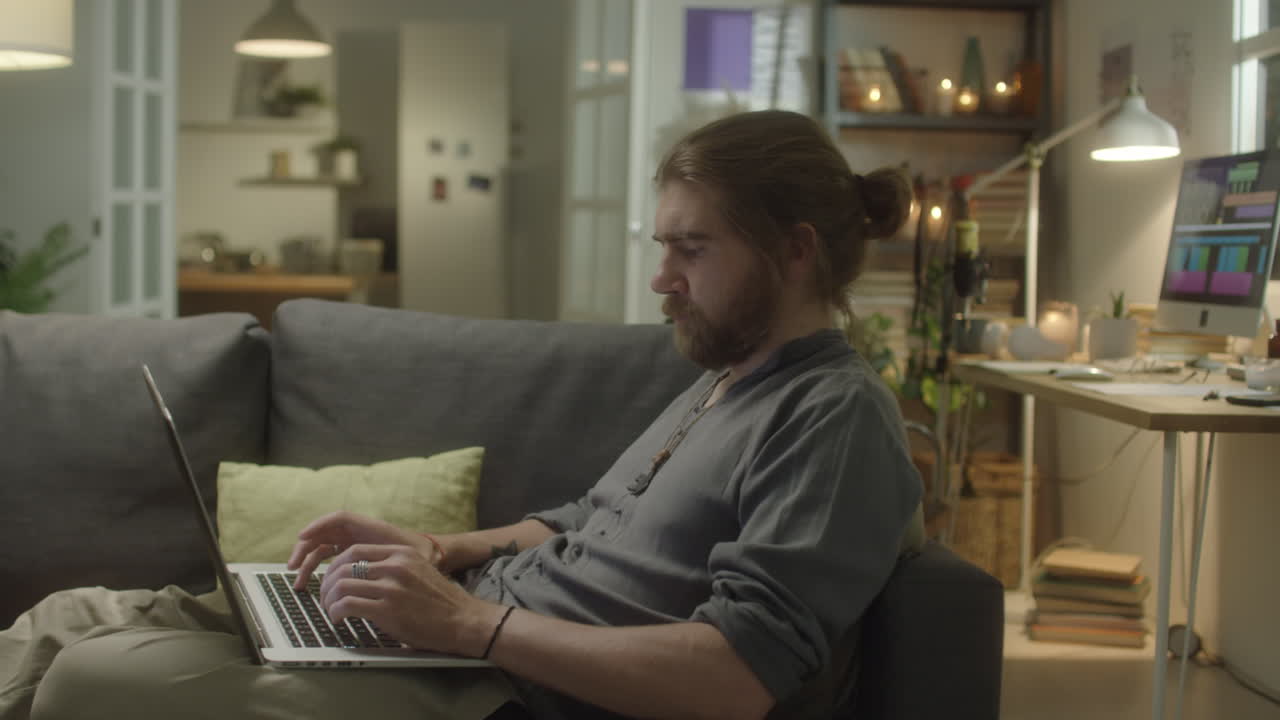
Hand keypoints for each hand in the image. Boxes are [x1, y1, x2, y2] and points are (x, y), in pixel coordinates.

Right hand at [286, 511, 442, 589]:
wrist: (431, 559)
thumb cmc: (421, 556)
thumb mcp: (409, 555)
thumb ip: (389, 554)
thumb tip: (374, 559)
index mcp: (370, 528)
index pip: (339, 519)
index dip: (319, 525)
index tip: (303, 536)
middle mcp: (358, 533)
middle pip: (323, 534)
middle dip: (305, 548)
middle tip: (292, 565)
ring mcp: (353, 543)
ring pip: (322, 549)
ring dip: (307, 562)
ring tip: (297, 582)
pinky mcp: (352, 555)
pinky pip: (328, 558)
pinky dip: (317, 569)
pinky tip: (309, 583)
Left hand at [319, 543, 505, 655]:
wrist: (463, 620)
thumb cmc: (440, 602)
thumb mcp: (418, 572)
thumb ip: (393, 568)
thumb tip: (361, 575)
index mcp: (401, 553)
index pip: (355, 551)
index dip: (336, 565)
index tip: (331, 577)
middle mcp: (395, 566)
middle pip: (344, 567)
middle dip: (327, 584)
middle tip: (325, 597)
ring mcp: (391, 587)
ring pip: (341, 586)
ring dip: (329, 600)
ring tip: (331, 611)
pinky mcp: (387, 609)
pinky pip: (347, 605)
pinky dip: (336, 613)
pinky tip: (339, 620)